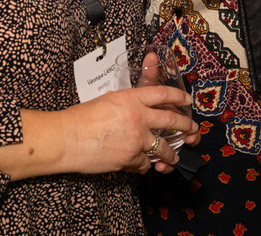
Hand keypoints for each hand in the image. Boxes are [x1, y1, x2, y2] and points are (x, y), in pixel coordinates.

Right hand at [0, 85, 198, 179]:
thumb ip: (128, 102)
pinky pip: (146, 163)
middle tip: (193, 129)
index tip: (187, 100)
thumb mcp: (108, 99)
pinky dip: (147, 165)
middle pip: (172, 121)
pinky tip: (148, 166)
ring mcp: (136, 140)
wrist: (67, 138)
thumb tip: (139, 105)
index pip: (163, 94)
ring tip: (175, 157)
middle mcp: (139, 117)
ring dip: (172, 154)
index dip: (179, 96)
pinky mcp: (130, 159)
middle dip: (186, 126)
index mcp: (132, 98)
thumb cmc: (81, 116)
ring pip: (164, 148)